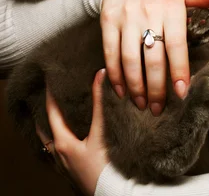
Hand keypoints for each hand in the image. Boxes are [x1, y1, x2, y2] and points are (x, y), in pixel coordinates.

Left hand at [37, 69, 108, 195]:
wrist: (111, 195)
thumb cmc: (105, 167)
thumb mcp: (101, 133)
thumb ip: (100, 103)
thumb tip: (99, 75)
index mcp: (62, 143)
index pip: (52, 112)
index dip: (50, 95)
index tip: (50, 80)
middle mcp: (58, 155)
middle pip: (45, 129)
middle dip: (45, 113)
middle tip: (47, 98)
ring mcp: (63, 166)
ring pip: (50, 144)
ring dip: (51, 129)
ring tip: (56, 116)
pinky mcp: (71, 173)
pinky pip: (58, 155)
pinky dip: (58, 143)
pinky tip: (68, 140)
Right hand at [101, 0, 208, 114]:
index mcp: (170, 5)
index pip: (176, 43)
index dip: (179, 69)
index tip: (181, 92)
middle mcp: (147, 11)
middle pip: (152, 56)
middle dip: (156, 86)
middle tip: (158, 109)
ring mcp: (126, 16)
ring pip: (129, 57)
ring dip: (135, 85)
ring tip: (142, 104)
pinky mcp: (108, 20)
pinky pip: (110, 52)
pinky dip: (115, 75)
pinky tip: (122, 91)